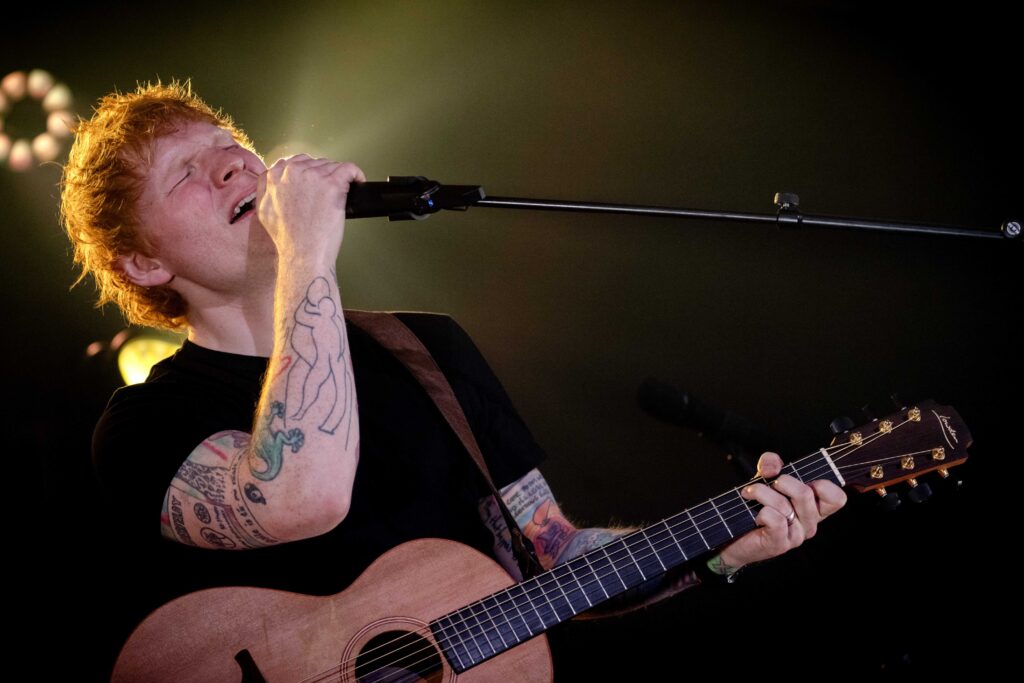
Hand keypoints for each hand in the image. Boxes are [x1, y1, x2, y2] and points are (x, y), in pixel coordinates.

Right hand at [256, 155, 365, 261]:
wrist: (303, 255)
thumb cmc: (289, 240)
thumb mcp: (264, 212)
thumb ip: (266, 190)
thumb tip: (274, 181)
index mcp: (274, 177)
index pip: (295, 162)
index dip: (309, 172)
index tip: (317, 181)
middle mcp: (292, 172)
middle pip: (315, 163)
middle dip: (324, 175)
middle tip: (330, 192)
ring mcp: (313, 177)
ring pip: (332, 166)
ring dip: (339, 177)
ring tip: (344, 191)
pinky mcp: (332, 185)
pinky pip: (349, 169)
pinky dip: (356, 173)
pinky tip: (359, 181)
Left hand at [718, 452, 846, 570]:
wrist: (736, 538)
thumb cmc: (755, 507)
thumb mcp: (766, 479)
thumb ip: (771, 464)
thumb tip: (773, 467)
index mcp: (814, 508)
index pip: (837, 498)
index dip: (824, 484)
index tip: (803, 479)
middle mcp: (810, 523)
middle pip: (806, 493)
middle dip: (782, 481)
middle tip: (768, 483)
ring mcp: (797, 536)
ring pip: (784, 505)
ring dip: (761, 493)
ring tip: (750, 494)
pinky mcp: (780, 544)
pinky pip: (775, 519)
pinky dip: (761, 511)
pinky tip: (755, 516)